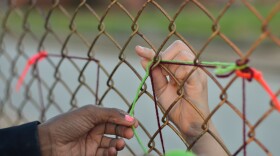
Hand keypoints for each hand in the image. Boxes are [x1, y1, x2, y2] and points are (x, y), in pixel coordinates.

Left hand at [38, 105, 136, 155]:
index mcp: (95, 117)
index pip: (115, 117)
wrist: (48, 142)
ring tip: (119, 144)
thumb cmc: (67, 123)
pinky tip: (111, 151)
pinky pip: (105, 155)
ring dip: (118, 144)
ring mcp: (92, 143)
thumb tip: (130, 118)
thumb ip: (111, 114)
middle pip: (116, 130)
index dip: (125, 120)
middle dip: (124, 132)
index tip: (135, 123)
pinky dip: (111, 153)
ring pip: (112, 144)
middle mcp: (95, 129)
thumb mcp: (90, 113)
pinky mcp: (90, 155)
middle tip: (130, 134)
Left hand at [135, 40, 226, 154]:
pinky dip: (178, 73)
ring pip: (183, 54)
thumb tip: (143, 59)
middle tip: (162, 73)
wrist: (188, 126)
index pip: (169, 50)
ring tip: (172, 81)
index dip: (152, 50)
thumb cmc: (176, 108)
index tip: (138, 50)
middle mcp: (191, 67)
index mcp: (181, 67)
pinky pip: (188, 67)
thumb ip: (154, 73)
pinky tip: (177, 84)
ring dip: (171, 66)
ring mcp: (197, 72)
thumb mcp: (160, 89)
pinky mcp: (200, 80)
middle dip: (164, 56)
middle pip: (178, 46)